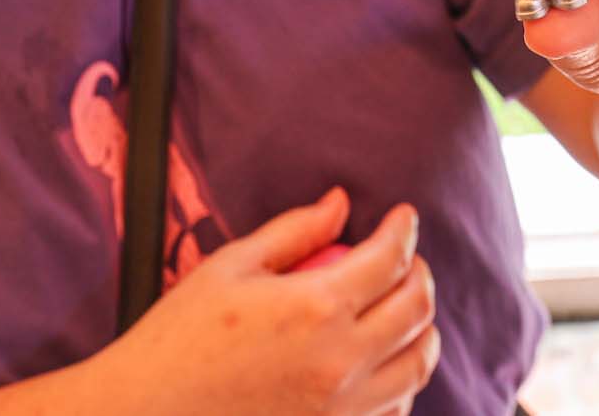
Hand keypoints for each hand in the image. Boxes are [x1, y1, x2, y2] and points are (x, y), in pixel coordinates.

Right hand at [89, 188, 438, 415]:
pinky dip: (400, 382)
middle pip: (416, 309)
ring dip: (422, 329)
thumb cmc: (175, 339)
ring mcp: (342, 410)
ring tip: (405, 309)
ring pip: (417, 364)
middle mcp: (341, 361)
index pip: (390, 259)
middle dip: (420, 273)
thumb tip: (341, 203)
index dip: (404, 230)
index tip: (403, 217)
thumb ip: (294, 232)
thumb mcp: (229, 268)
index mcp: (316, 307)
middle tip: (407, 260)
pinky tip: (384, 365)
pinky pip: (392, 410)